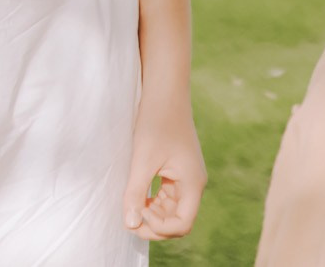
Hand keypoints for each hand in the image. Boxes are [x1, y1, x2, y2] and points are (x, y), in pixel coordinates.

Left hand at [122, 92, 204, 240]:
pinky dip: (153, 204)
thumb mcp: (142, 161)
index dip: (159, 228)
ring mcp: (187, 178)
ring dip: (153, 216)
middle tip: (130, 215)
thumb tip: (130, 225)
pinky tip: (138, 195)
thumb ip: (135, 195)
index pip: (183, 224)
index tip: (139, 212)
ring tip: (132, 204)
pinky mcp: (178, 173)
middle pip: (179, 221)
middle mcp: (194, 183)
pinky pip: (168, 199)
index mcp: (193, 182)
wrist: (165, 96)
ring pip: (172, 212)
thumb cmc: (156, 124)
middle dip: (154, 226)